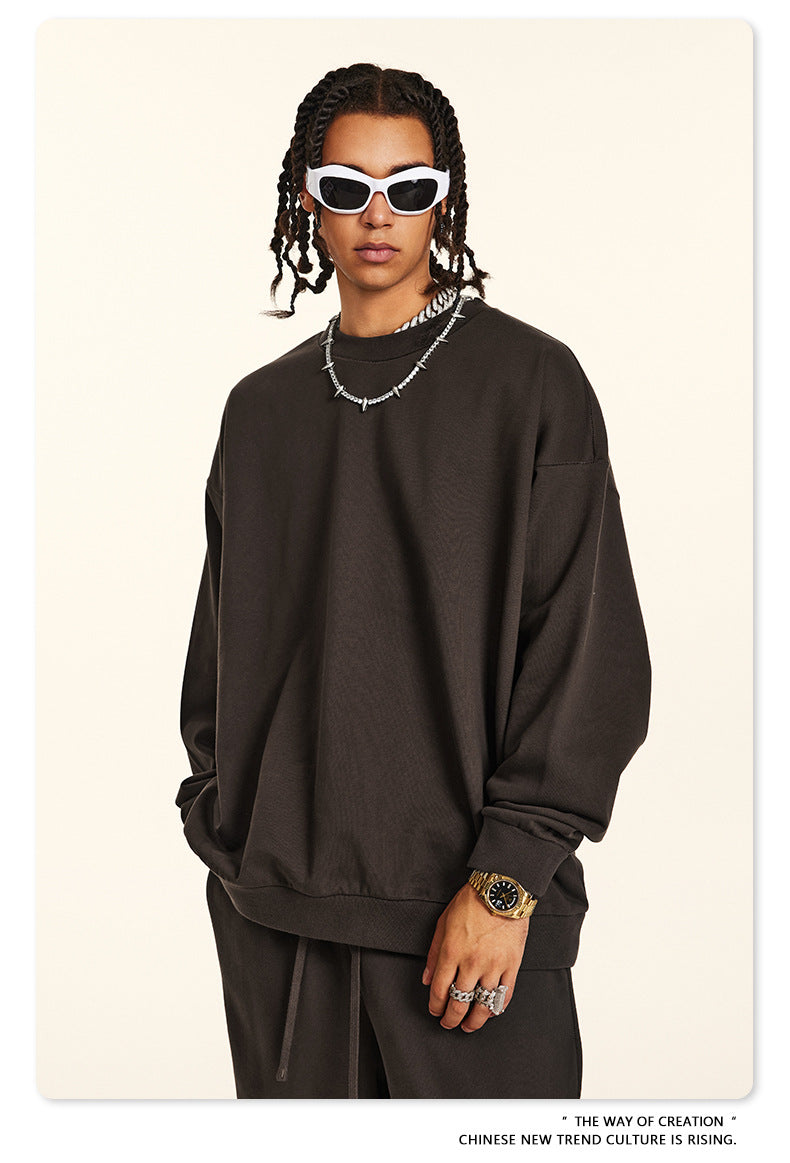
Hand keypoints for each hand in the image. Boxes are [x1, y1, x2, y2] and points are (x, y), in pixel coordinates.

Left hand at [422, 882, 529, 1032]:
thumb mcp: (442, 923)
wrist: (501, 892)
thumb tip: (426, 978)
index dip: (436, 1006)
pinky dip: (497, 1007)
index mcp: (451, 952)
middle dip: (452, 1018)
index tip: (435, 1011)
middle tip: (449, 1024)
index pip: (439, 990)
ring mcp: (493, 966)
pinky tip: (491, 1012)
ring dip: (475, 1020)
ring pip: (483, 1004)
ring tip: (469, 1026)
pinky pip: (505, 994)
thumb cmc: (470, 903)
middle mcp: (471, 963)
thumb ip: (433, 953)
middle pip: (459, 1002)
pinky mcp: (512, 965)